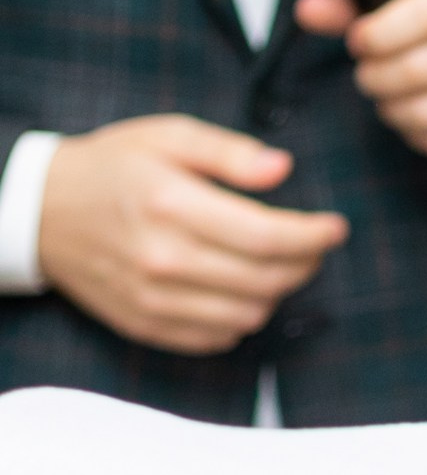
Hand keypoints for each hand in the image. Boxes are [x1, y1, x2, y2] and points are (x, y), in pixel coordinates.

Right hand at [36, 116, 344, 353]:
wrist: (43, 211)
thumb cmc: (112, 167)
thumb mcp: (165, 137)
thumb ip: (227, 152)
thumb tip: (282, 169)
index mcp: (171, 203)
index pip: (267, 236)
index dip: (312, 236)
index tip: (335, 229)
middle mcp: (164, 257)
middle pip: (267, 280)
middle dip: (304, 264)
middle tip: (311, 246)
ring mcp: (155, 299)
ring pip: (250, 314)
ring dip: (276, 293)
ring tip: (274, 265)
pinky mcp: (150, 326)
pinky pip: (220, 337)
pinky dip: (242, 317)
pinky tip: (238, 289)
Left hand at [298, 0, 426, 160]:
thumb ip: (359, 2)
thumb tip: (307, 11)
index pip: (423, 11)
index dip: (379, 35)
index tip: (357, 44)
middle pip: (423, 67)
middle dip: (379, 79)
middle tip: (366, 78)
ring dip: (396, 111)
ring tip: (386, 102)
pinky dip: (424, 136)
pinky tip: (412, 123)